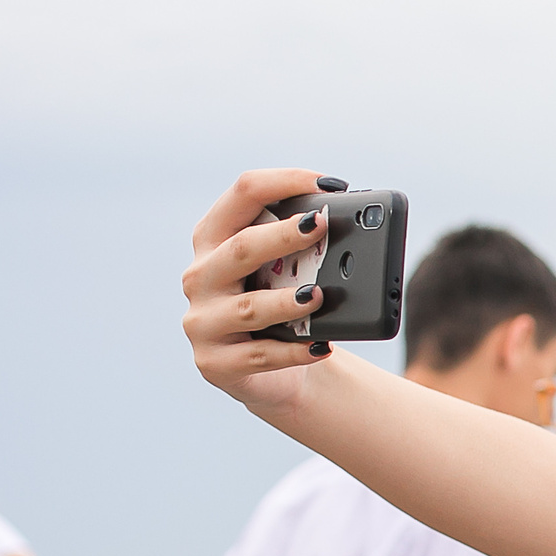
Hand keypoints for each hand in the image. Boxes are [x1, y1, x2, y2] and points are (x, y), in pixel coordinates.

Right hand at [181, 170, 349, 409]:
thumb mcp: (288, 272)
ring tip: (319, 296)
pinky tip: (320, 347)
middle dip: (282, 234)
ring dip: (287, 301)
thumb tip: (354, 234)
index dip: (283, 182)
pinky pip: (258, 355)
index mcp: (214, 238)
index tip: (329, 185)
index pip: (242, 194)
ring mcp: (203, 320)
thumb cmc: (282, 305)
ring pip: (249, 307)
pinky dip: (293, 351)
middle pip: (240, 247)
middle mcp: (200, 275)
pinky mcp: (214, 362)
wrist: (272, 373)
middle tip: (320, 226)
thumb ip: (305, 247)